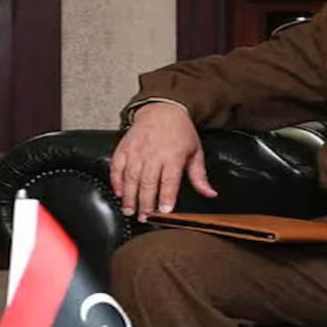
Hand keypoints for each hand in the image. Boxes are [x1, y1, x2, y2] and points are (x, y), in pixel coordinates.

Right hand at [110, 102, 217, 221]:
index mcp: (173, 155)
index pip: (169, 180)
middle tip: (144, 218)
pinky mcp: (124, 148)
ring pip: (131, 177)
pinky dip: (116, 180)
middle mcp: (154, 153)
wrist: (162, 109)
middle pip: (148, 182)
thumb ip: (200, 176)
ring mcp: (137, 151)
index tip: (164, 211)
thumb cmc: (180, 131)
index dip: (166, 197)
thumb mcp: (195, 152)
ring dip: (129, 196)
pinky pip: (117, 166)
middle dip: (145, 203)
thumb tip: (210, 194)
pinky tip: (118, 192)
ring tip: (129, 210)